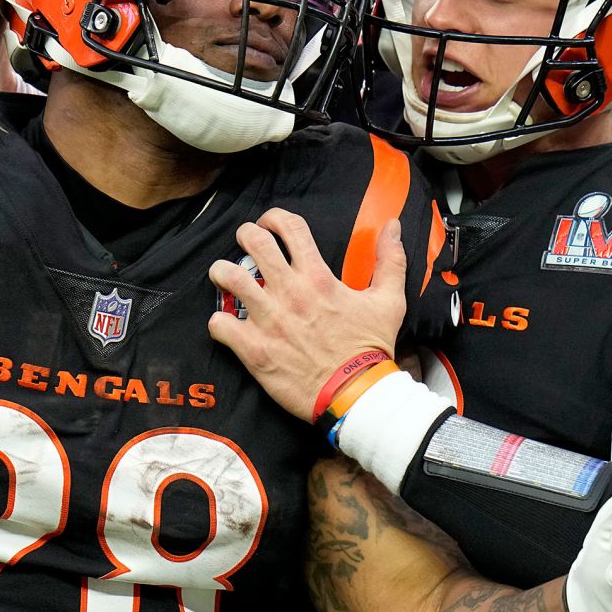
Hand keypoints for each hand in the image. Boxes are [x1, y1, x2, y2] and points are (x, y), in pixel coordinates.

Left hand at [208, 208, 408, 421]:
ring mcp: (269, 320)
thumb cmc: (371, 349)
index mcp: (318, 277)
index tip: (269, 223)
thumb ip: (390, 260)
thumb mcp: (389, 301)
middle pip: (254, 243)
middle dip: (245, 234)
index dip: (274, 217)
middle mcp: (290, 293)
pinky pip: (220, 325)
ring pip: (229, 277)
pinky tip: (226, 323)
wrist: (356, 394)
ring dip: (222, 272)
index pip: (290, 227)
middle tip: (244, 243)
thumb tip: (393, 226)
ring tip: (223, 275)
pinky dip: (218, 322)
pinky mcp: (254, 349)